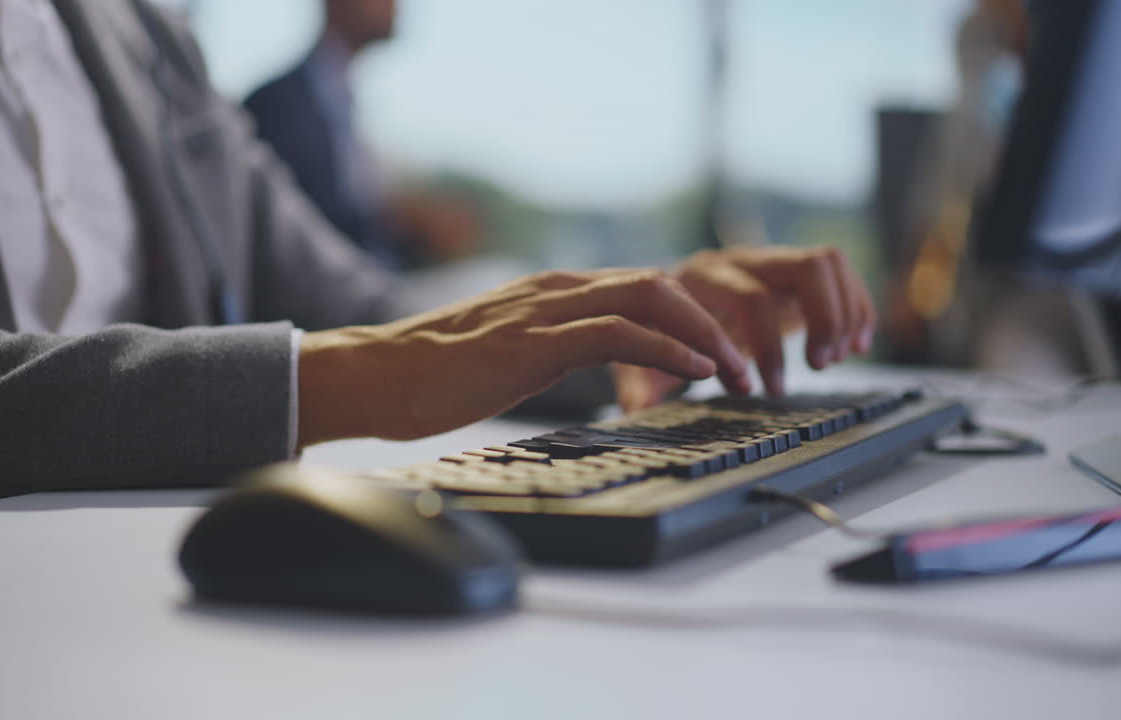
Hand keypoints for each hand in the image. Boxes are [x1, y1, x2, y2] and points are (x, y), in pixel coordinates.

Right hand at [296, 269, 751, 446]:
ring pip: (647, 300)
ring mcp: (544, 310)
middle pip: (658, 285)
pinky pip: (616, 334)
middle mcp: (555, 290)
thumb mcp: (512, 352)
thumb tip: (598, 368)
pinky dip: (666, 349)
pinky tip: (693, 371)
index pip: (641, 290)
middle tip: (745, 365)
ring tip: (735, 372)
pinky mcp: (532, 341)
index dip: (692, 319)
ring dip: (703, 336)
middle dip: (713, 322)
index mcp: (553, 293)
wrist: (375, 376)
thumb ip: (556, 347)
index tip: (721, 355)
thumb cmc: (435, 373)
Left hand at [614, 245, 875, 410]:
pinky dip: (856, 306)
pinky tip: (857, 344)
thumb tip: (638, 408)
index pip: (751, 300)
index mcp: (701, 277)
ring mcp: (767, 260)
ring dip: (842, 312)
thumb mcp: (644, 353)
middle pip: (803, 268)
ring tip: (834, 357)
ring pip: (826, 263)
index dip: (767, 347)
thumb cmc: (655, 329)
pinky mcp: (790, 271)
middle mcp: (739, 261)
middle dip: (820, 321)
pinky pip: (838, 271)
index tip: (767, 389)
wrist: (659, 295)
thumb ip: (643, 379)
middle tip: (817, 366)